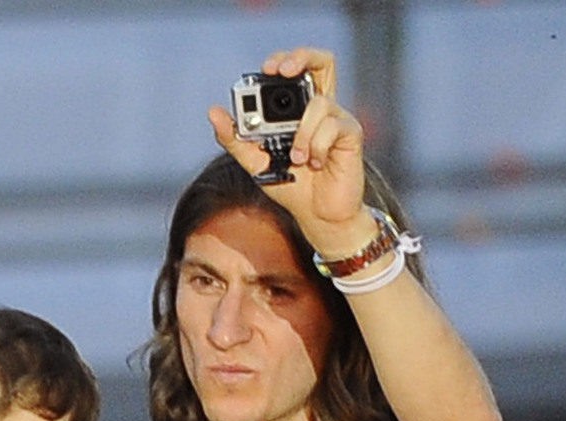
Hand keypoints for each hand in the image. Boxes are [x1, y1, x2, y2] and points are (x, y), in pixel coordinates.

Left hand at [208, 47, 367, 252]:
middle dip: (301, 58)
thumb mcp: (256, 163)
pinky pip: (331, 127)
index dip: (283, 60)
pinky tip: (315, 163)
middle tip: (281, 71)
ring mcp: (339, 119)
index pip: (297, 69)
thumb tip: (214, 112)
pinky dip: (315, 147)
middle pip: (321, 61)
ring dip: (301, 133)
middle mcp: (322, 108)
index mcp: (300, 110)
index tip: (265, 70)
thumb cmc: (293, 188)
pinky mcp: (351, 135)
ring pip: (318, 103)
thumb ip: (236, 139)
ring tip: (297, 159)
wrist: (318, 217)